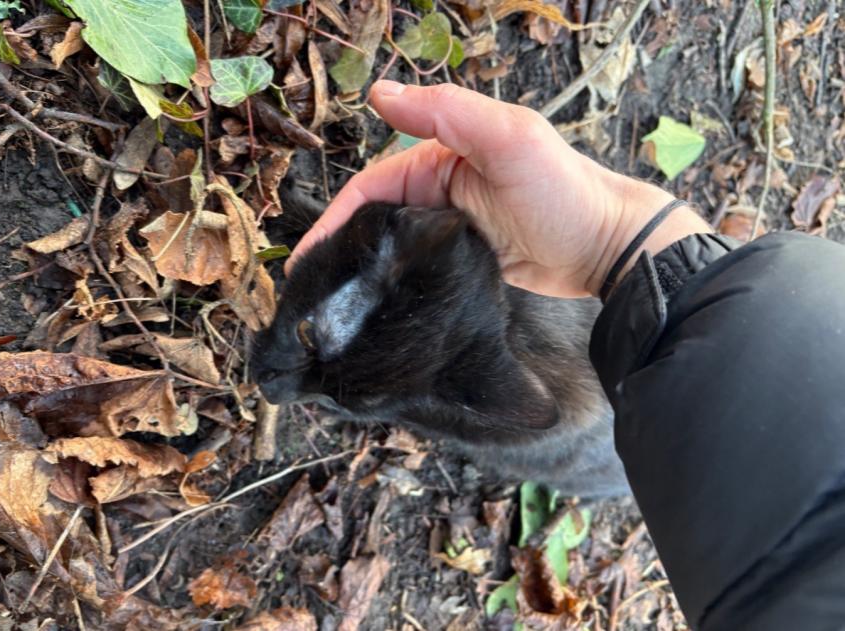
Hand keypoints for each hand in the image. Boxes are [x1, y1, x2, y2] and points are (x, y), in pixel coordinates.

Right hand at [286, 81, 710, 297]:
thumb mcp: (509, 138)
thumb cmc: (562, 192)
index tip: (309, 254)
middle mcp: (441, 191)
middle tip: (312, 287)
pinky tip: (376, 306)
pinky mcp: (464, 262)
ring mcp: (451, 229)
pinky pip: (418, 271)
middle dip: (342, 247)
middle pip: (377, 218)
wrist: (609, 249)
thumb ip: (446, 110)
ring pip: (394, 247)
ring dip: (363, 269)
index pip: (375, 185)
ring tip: (333, 304)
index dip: (339, 217)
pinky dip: (394, 284)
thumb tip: (379, 92)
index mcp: (441, 156)